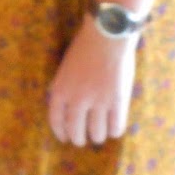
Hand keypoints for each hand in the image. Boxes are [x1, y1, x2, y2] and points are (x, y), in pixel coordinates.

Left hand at [46, 19, 137, 145]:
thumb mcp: (65, 68)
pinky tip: (114, 128)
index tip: (65, 139)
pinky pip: (116, 126)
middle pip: (76, 131)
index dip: (61, 133)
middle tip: (83, 140)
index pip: (56, 121)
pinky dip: (115, 130)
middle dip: (79, 139)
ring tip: (99, 135)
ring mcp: (98, 102)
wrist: (106, 35)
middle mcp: (77, 100)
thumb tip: (67, 107)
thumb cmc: (85, 46)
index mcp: (60, 90)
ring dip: (98, 136)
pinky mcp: (118, 101)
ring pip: (97, 133)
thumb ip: (65, 88)